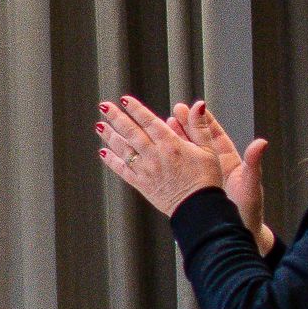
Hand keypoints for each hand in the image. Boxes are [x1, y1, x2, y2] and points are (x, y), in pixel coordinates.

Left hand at [96, 96, 222, 216]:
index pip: (149, 122)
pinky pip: (123, 171)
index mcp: (171, 145)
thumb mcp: (208, 149)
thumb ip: (199, 126)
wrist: (198, 208)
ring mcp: (146, 170)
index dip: (136, 109)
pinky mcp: (141, 184)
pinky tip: (103, 152)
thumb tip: (198, 105)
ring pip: (124, 150)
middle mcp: (155, 156)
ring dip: (110, 137)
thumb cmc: (206, 179)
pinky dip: (112, 161)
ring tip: (99, 125)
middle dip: (117, 118)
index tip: (125, 100)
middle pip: (132, 133)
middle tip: (105, 107)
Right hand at [171, 101, 272, 252]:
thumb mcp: (251, 186)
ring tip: (162, 125)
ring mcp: (204, 177)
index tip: (195, 107)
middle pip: (199, 141)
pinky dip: (170, 161)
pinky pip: (180, 171)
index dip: (204, 122)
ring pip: (187, 154)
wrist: (237, 234)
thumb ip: (254, 163)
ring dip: (176, 140)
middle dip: (186, 125)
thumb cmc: (249, 212)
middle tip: (174, 112)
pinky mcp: (193, 189)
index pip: (215, 136)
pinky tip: (157, 152)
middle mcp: (216, 167)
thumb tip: (261, 143)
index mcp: (231, 163)